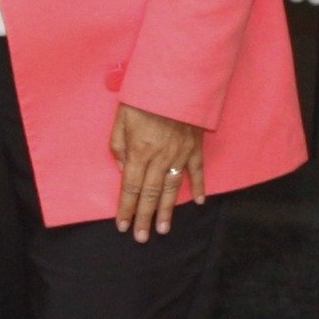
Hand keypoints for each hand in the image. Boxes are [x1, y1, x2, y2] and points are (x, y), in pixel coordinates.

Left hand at [109, 104, 205, 241]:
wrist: (175, 80)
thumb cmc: (143, 97)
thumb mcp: (121, 119)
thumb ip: (119, 147)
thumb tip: (125, 171)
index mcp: (139, 151)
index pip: (131, 187)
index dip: (127, 208)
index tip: (122, 225)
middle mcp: (160, 158)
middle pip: (151, 194)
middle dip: (145, 218)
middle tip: (142, 237)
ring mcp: (180, 154)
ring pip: (173, 189)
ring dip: (168, 211)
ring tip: (164, 229)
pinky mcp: (195, 147)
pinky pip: (198, 171)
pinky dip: (199, 187)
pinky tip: (198, 202)